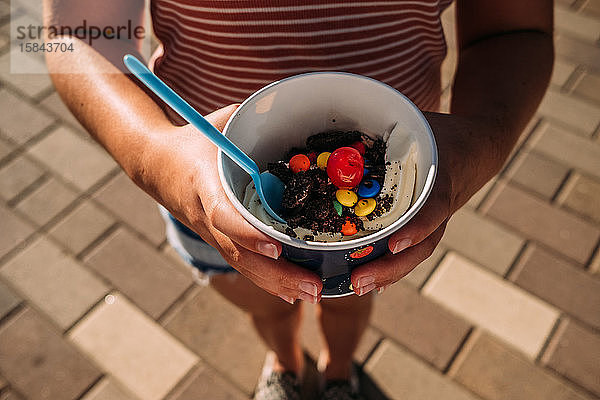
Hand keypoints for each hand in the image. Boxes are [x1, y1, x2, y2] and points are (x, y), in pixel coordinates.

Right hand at [137, 105, 322, 303]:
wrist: (156, 166)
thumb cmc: (194, 141)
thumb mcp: (220, 122)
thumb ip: (252, 118)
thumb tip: (294, 107)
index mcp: (203, 184)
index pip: (223, 215)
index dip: (247, 233)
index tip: (275, 245)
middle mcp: (206, 216)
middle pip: (239, 253)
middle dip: (276, 274)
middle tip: (313, 288)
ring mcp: (211, 233)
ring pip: (243, 265)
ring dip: (277, 284)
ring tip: (313, 295)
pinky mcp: (218, 239)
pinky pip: (242, 264)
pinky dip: (267, 280)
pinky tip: (292, 292)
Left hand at [349, 112, 503, 295]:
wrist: (477, 147)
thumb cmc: (441, 132)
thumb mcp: (417, 121)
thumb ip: (383, 124)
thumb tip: (331, 123)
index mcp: (442, 179)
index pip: (432, 207)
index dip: (415, 227)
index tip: (394, 244)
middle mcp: (440, 206)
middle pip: (422, 244)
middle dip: (391, 266)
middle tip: (358, 282)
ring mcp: (435, 219)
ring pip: (416, 253)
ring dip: (388, 273)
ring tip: (356, 287)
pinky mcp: (427, 224)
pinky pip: (411, 249)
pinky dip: (392, 265)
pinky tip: (370, 281)